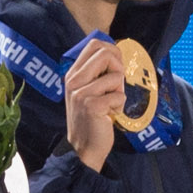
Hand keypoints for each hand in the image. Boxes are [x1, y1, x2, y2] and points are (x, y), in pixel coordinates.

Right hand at [61, 39, 125, 174]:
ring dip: (119, 91)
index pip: (94, 44)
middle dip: (119, 67)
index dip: (112, 51)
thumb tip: (116, 54)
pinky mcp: (92, 106)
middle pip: (106, 53)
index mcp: (73, 73)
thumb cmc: (90, 118)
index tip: (115, 67)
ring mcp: (81, 93)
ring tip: (109, 104)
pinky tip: (110, 115)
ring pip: (116, 76)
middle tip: (116, 85)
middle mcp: (74, 81)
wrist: (83, 147)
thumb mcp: (86, 91)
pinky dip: (119, 105)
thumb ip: (96, 72)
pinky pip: (118, 95)